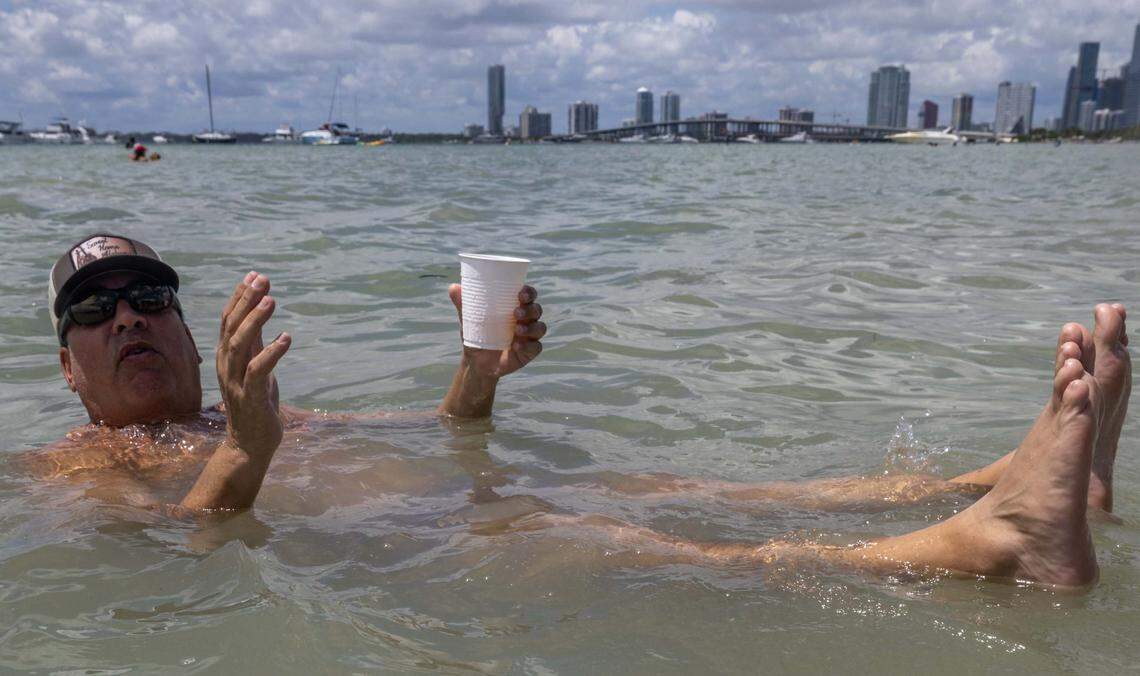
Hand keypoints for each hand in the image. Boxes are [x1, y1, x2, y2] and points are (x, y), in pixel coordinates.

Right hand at [216, 271, 291, 460]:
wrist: (250, 443)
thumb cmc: (254, 402)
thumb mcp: (254, 366)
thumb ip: (256, 341)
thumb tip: (260, 310)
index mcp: (226, 356)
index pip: (228, 320)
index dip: (240, 297)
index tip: (254, 276)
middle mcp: (226, 366)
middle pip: (231, 327)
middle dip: (246, 301)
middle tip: (262, 280)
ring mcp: (235, 382)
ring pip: (240, 345)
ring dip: (255, 322)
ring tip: (271, 301)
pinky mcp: (250, 397)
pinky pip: (258, 371)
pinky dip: (271, 353)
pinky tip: (286, 338)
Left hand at [449, 283, 545, 378]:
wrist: (476, 362)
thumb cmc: (477, 335)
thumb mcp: (469, 320)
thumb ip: (464, 304)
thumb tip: (453, 287)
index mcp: (515, 306)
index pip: (528, 295)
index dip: (529, 292)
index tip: (521, 292)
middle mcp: (526, 319)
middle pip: (536, 309)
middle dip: (530, 309)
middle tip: (516, 312)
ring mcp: (529, 336)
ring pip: (540, 328)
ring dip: (531, 327)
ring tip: (517, 329)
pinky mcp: (529, 352)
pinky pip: (535, 347)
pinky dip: (528, 346)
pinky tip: (516, 346)